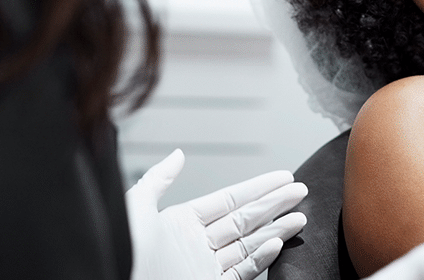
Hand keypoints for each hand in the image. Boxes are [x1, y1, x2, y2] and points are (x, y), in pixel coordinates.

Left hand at [126, 149, 307, 279]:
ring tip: (300, 217)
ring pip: (250, 245)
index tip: (283, 177)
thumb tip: (178, 155)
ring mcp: (206, 268)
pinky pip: (244, 271)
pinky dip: (263, 258)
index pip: (229, 200)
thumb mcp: (135, 211)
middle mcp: (197, 245)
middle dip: (274, 204)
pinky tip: (277, 243)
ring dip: (276, 230)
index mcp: (181, 224)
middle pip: (245, 220)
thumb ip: (157, 180)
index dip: (258, 187)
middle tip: (300, 190)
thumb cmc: (123, 257)